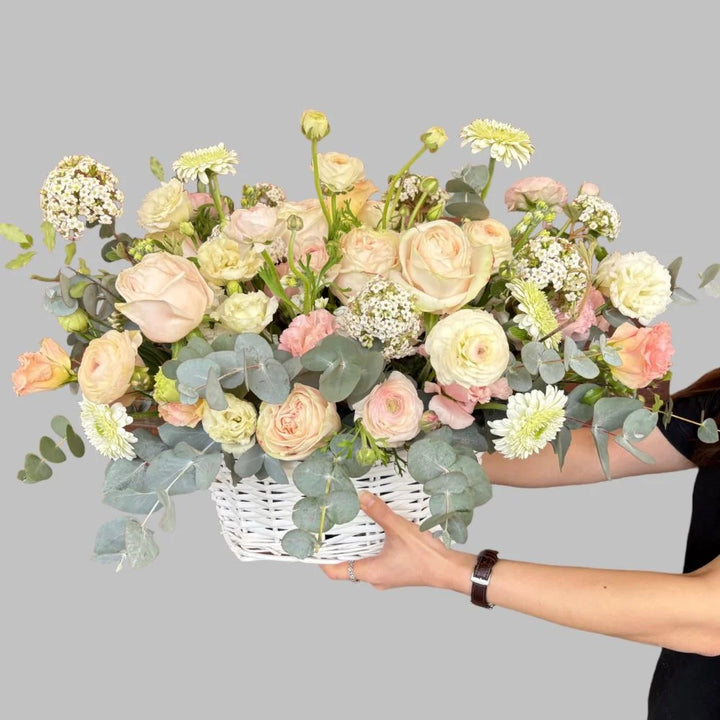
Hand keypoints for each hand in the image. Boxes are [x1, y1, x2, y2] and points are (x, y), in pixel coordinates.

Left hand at [319, 491, 475, 592]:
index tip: (314, 546)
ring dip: (358, 545)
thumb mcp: (399, 529)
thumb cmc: (425, 556)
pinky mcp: (397, 571)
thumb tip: (362, 497)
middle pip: (348, 564)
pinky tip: (376, 530)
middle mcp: (375, 578)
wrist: (450, 570)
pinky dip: (372, 546)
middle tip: (332, 528)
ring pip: (364, 561)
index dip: (322, 561)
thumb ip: (380, 513)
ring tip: (351, 525)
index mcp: (370, 572)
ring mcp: (387, 576)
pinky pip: (377, 559)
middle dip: (341, 547)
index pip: (336, 572)